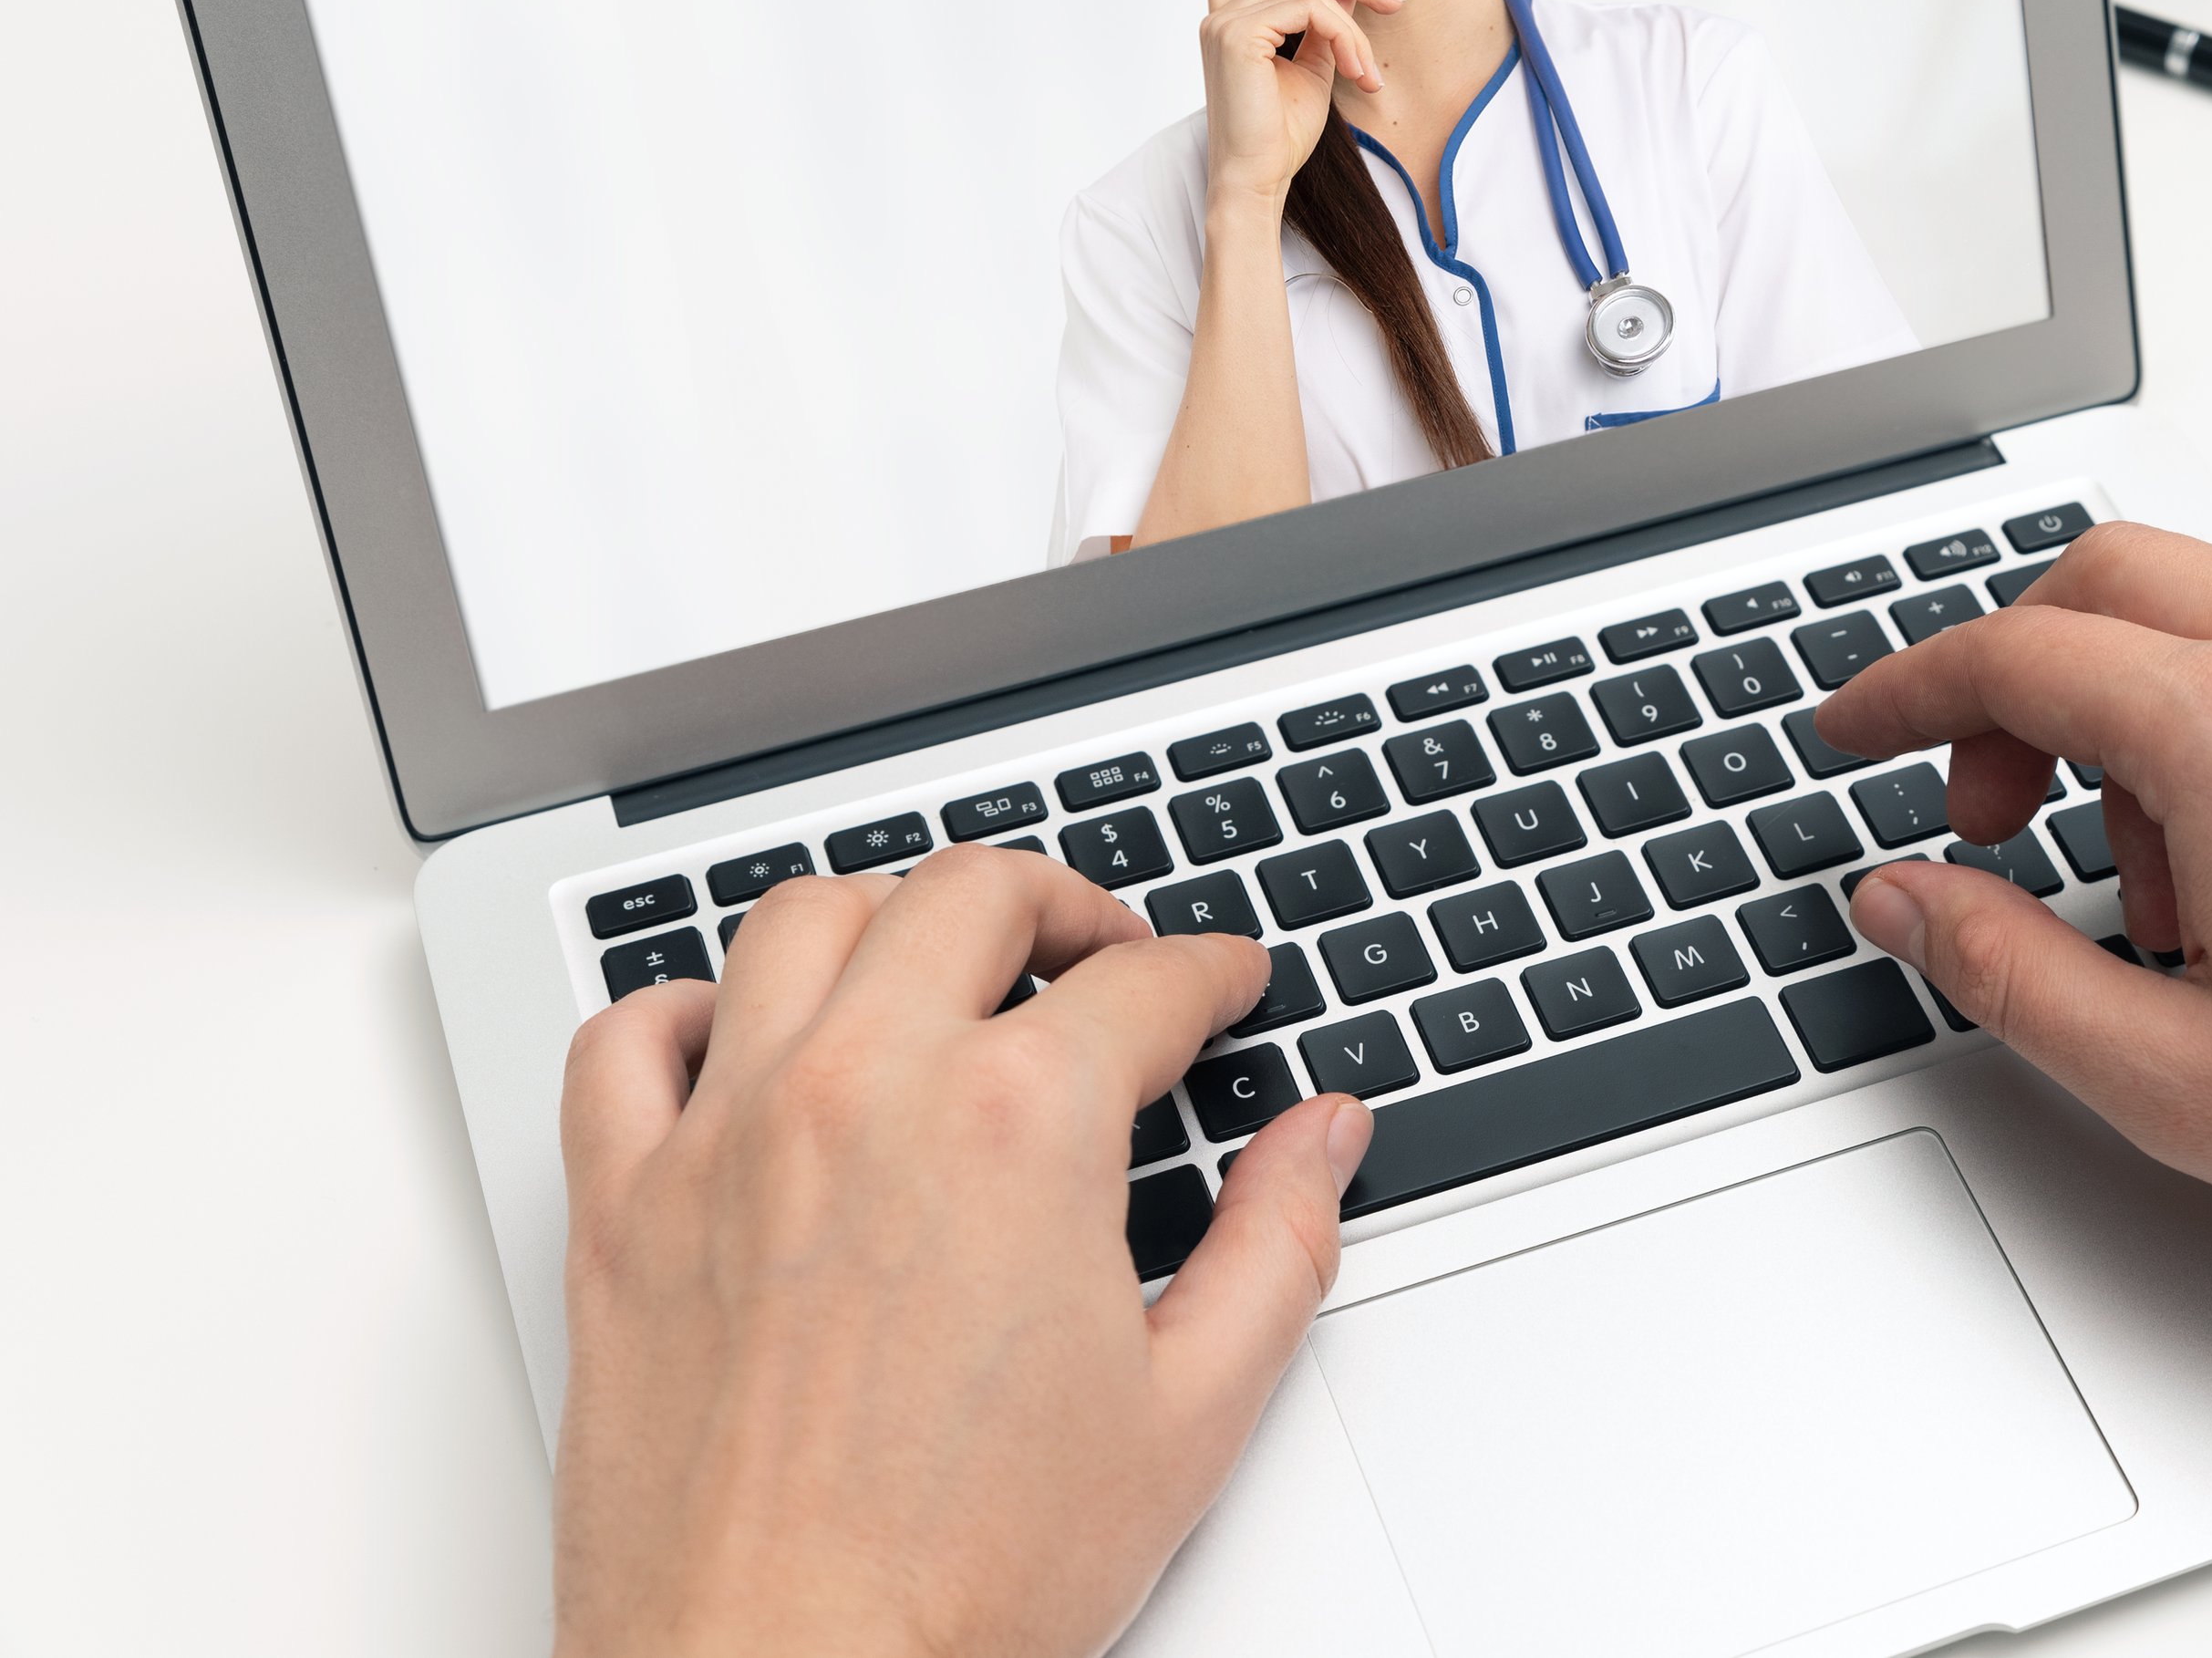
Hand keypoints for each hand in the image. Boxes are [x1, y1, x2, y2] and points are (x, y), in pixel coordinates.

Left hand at [553, 848, 1370, 1657]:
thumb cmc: (964, 1584)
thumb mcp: (1193, 1413)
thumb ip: (1279, 1242)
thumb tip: (1323, 1141)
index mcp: (1023, 1124)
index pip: (1145, 980)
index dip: (1211, 972)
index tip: (1223, 985)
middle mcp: (869, 1090)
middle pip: (971, 894)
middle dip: (1065, 901)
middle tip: (1105, 951)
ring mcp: (729, 1137)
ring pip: (802, 920)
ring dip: (889, 916)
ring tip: (938, 962)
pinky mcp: (622, 1208)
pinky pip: (626, 1038)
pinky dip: (687, 1009)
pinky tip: (745, 1038)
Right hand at [1196, 0, 1400, 212]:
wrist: (1259, 179)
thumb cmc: (1281, 134)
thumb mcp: (1314, 68)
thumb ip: (1325, 26)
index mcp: (1231, 19)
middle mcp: (1220, 14)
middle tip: (1393, 8)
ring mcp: (1224, 22)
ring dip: (1356, 28)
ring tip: (1370, 74)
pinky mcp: (1236, 35)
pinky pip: (1311, 11)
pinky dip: (1345, 38)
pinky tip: (1356, 73)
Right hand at [1812, 526, 2211, 1657]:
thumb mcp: (2170, 1077)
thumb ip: (2003, 971)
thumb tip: (1909, 899)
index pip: (2016, 653)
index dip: (1905, 691)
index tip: (1857, 733)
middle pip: (2111, 578)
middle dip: (2015, 673)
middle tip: (1989, 808)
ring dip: (2133, 709)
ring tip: (2148, 893)